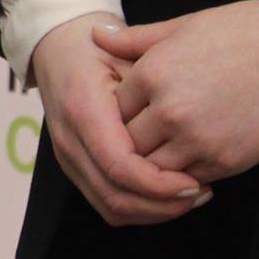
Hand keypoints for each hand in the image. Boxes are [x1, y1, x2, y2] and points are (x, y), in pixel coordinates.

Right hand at [31, 15, 209, 226]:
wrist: (58, 47)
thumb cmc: (98, 46)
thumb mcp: (126, 53)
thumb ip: (150, 88)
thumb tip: (185, 127)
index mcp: (83, 109)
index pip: (120, 166)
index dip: (158, 183)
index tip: (194, 181)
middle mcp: (70, 140)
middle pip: (114, 196)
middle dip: (161, 205)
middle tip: (201, 192)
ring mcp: (68, 158)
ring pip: (110, 207)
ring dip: (154, 211)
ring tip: (192, 196)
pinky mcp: (75, 167)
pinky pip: (107, 202)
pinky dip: (140, 208)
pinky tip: (169, 196)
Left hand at [97, 0, 258, 184]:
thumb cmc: (243, 30)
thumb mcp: (184, 26)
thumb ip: (137, 39)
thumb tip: (96, 35)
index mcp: (153, 73)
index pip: (113, 109)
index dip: (121, 110)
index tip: (135, 107)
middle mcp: (169, 111)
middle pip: (128, 144)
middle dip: (132, 142)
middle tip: (147, 134)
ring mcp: (196, 140)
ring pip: (153, 171)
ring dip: (156, 164)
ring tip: (169, 148)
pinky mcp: (225, 162)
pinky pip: (187, 181)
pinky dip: (184, 175)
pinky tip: (192, 158)